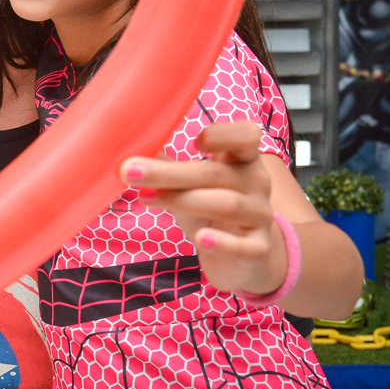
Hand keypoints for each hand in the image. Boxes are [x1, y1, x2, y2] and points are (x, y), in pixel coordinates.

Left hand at [121, 122, 287, 296]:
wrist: (241, 253)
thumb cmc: (209, 204)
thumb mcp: (189, 182)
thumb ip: (166, 164)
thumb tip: (131, 144)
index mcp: (242, 158)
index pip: (246, 136)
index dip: (223, 135)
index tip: (193, 141)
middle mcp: (256, 183)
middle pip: (215, 173)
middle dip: (169, 173)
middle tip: (130, 171)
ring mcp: (260, 216)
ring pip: (226, 205)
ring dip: (182, 200)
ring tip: (145, 198)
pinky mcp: (259, 248)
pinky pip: (245, 247)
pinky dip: (223, 244)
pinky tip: (201, 239)